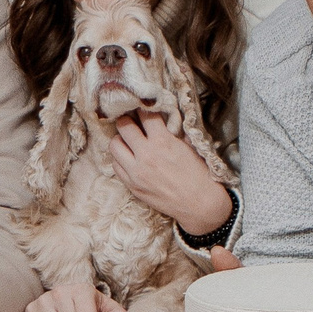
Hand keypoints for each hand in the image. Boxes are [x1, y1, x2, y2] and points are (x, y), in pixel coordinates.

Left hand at [110, 114, 232, 238]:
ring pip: (114, 145)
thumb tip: (159, 119)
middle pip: (123, 126)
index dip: (144, 108)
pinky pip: (116, 166)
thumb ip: (170, 132)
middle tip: (131, 120)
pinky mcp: (132, 185)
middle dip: (127, 120)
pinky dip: (120, 158)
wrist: (198, 204)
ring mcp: (136, 172)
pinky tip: (129, 157)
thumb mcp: (187, 146)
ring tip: (128, 140)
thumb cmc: (197, 174)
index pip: (144, 114)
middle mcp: (146, 155)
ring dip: (121, 139)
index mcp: (162, 142)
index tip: (143, 106)